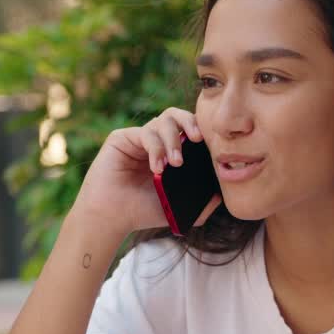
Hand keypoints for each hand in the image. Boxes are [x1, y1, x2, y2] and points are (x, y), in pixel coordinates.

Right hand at [74, 107, 220, 233]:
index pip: (188, 131)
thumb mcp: (178, 208)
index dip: (201, 132)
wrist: (112, 218)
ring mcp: (138, 138)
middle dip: (190, 122)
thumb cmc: (142, 212)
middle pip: (176, 116)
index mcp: (169, 152)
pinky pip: (146, 133)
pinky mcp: (122, 138)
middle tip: (198, 138)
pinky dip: (156, 148)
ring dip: (173, 140)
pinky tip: (157, 168)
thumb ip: (201, 204)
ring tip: (176, 163)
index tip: (211, 146)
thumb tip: (221, 196)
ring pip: (163, 121)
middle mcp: (155, 141)